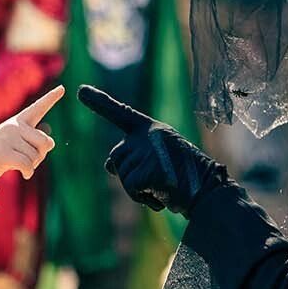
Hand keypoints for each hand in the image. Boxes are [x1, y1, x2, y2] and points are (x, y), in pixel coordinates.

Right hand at [0, 86, 62, 210]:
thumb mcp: (14, 145)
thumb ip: (32, 142)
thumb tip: (51, 143)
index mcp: (17, 122)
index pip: (37, 108)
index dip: (51, 98)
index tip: (63, 88)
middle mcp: (14, 126)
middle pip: (46, 142)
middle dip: (40, 155)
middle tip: (25, 160)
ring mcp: (8, 138)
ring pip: (36, 157)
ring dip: (31, 166)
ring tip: (14, 164)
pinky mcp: (4, 152)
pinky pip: (28, 165)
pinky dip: (28, 173)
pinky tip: (23, 175)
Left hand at [78, 85, 230, 217]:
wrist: (207, 191)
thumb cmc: (183, 175)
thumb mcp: (158, 157)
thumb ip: (134, 154)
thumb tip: (109, 165)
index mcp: (150, 128)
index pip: (120, 113)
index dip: (100, 102)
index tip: (80, 90)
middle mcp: (148, 135)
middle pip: (116, 159)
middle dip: (129, 175)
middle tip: (157, 179)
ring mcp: (148, 151)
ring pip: (123, 176)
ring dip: (139, 189)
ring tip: (163, 186)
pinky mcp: (149, 170)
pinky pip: (132, 189)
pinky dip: (145, 198)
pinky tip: (162, 195)